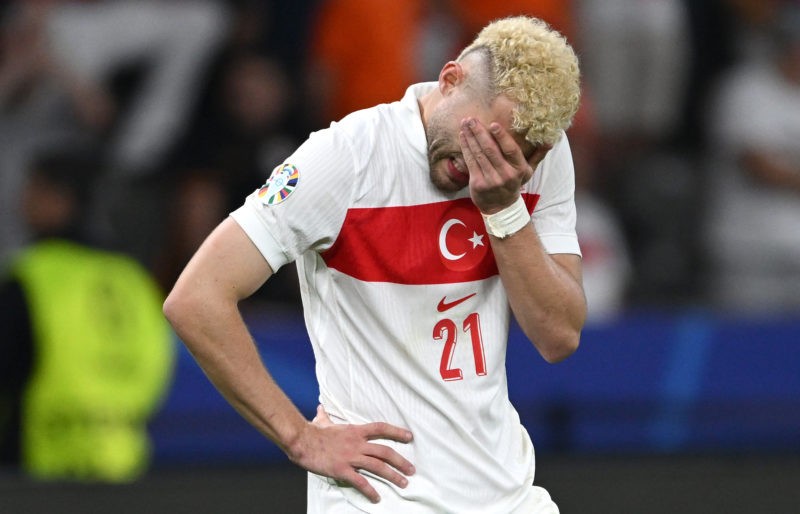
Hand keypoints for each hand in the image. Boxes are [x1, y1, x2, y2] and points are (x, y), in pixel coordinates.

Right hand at [289, 405, 414, 502]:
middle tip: (412, 470)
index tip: (409, 437)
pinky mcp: (342, 470)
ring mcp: (350, 457)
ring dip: (393, 475)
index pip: (381, 428)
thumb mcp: (322, 422)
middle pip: (385, 451)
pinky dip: (370, 490)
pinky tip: (377, 498)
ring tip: (403, 483)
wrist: (301, 441)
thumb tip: (321, 408)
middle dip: (401, 461)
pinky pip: (360, 481)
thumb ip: (325, 416)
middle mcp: (357, 444)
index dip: (396, 432)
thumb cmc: (312, 431)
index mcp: (355, 431)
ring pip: (378, 466)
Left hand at [459, 118, 550, 213]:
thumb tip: (551, 140)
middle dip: (480, 133)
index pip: (510, 150)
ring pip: (478, 154)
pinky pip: (470, 162)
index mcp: (519, 169)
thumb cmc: (514, 183)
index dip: (501, 137)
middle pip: (491, 150)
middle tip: (471, 119)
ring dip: (470, 137)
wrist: (500, 207)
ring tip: (465, 123)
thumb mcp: (528, 171)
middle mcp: (505, 175)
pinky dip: (466, 148)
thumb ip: (538, 155)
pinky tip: (463, 136)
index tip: (493, 124)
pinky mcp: (478, 184)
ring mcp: (490, 180)